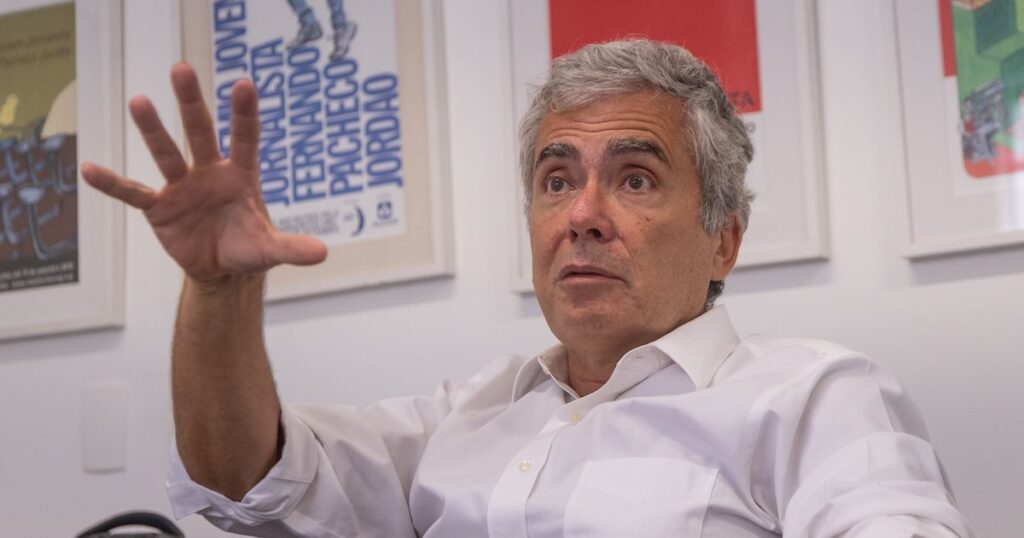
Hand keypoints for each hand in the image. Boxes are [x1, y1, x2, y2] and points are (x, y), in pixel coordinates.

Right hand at [81, 62, 325, 283]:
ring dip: (153, 130)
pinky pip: (133, 193)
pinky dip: (113, 183)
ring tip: (139, 100)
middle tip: (182, 68)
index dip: (244, 114)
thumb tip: (323, 254)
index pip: (245, 139)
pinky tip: (89, 169)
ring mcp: (182, 186)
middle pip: (200, 131)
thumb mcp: (270, 249)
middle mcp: (210, 172)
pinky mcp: (160, 207)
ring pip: (166, 153)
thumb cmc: (249, 248)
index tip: (245, 83)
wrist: (222, 269)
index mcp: (241, 175)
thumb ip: (292, 248)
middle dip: (192, 102)